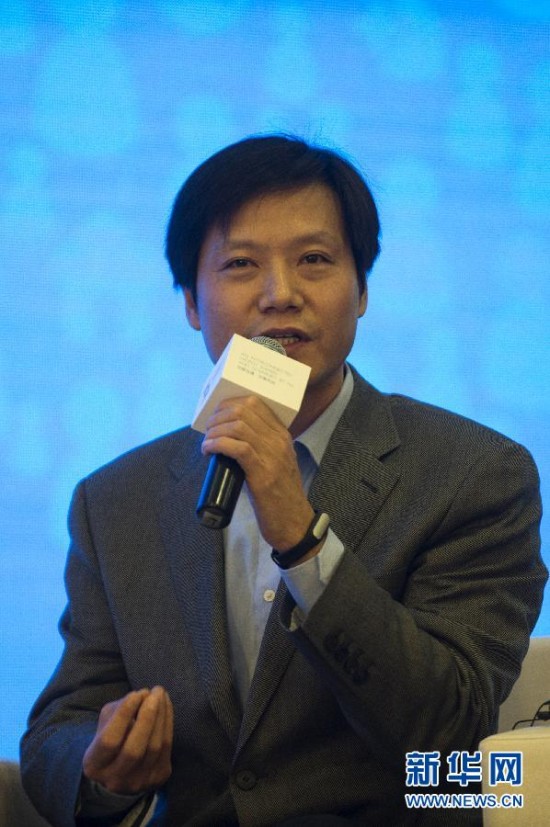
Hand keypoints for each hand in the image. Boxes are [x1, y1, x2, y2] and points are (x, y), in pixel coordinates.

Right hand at [82, 686, 172, 795]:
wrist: (123, 769)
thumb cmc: (112, 738)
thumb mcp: (105, 724)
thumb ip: (119, 709)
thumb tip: (143, 695)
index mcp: (94, 765)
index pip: (110, 741)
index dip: (123, 715)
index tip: (135, 693)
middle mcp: (115, 780)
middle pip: (134, 749)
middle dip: (146, 717)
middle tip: (153, 693)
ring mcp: (138, 782)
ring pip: (154, 748)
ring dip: (160, 716)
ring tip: (160, 694)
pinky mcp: (158, 778)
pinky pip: (167, 748)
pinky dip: (168, 723)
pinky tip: (166, 706)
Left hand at [202, 395, 315, 551]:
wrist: (294, 523)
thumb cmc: (280, 495)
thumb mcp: (276, 463)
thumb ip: (262, 448)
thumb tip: (231, 439)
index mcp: (283, 436)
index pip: (256, 403)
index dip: (230, 403)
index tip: (217, 413)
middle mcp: (279, 441)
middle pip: (244, 410)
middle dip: (219, 415)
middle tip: (208, 428)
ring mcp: (272, 456)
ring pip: (238, 426)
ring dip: (215, 430)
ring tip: (206, 440)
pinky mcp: (262, 473)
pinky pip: (237, 447)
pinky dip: (217, 444)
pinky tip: (208, 450)